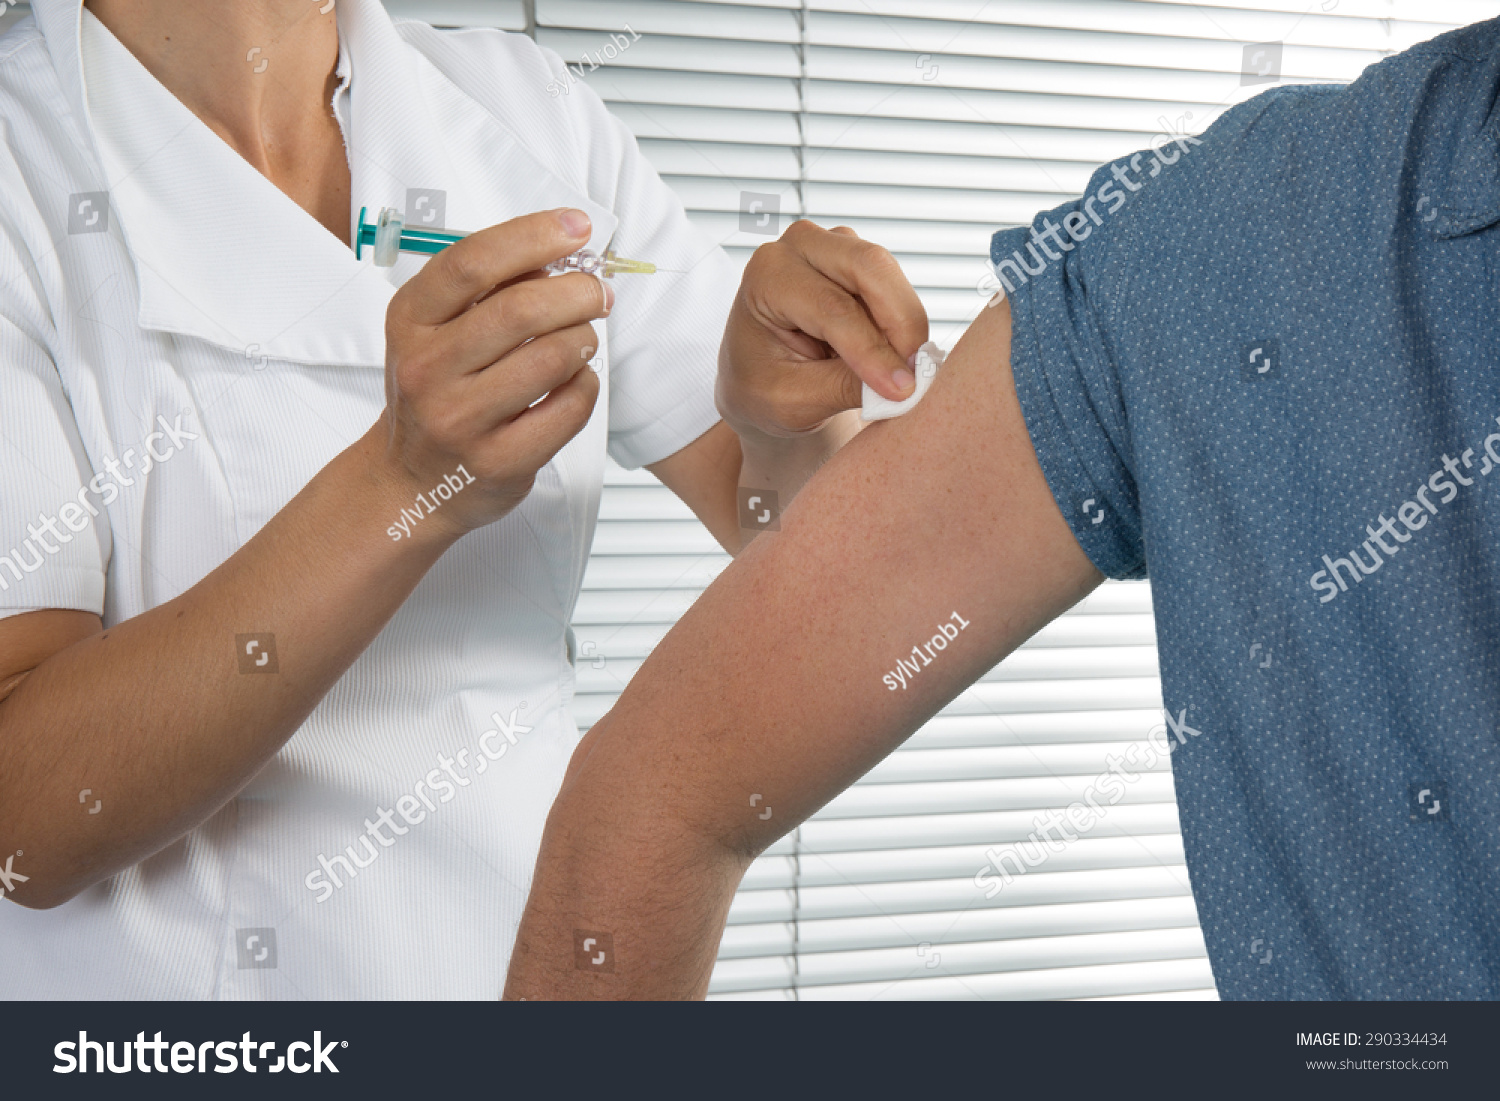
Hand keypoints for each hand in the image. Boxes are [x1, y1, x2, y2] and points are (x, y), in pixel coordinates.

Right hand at [373, 208, 609, 537]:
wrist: (410, 481)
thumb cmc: (436, 393)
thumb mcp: (436, 332)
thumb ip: (488, 291)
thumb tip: (559, 256)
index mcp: (410, 322)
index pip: (473, 262)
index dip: (533, 236)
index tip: (577, 227)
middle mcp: (427, 369)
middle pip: (520, 311)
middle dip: (576, 291)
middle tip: (597, 292)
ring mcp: (460, 420)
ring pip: (551, 359)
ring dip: (583, 339)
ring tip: (584, 338)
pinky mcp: (498, 460)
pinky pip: (567, 408)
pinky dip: (585, 386)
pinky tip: (575, 381)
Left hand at [716, 220, 927, 438]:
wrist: (757, 379)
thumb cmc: (762, 386)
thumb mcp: (795, 400)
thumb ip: (845, 387)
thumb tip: (903, 383)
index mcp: (767, 277)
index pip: (831, 307)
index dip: (872, 349)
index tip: (901, 389)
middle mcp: (797, 248)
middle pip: (868, 266)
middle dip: (901, 322)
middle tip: (916, 372)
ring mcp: (831, 247)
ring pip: (888, 274)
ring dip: (904, 324)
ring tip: (903, 371)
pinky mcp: (858, 260)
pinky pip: (894, 286)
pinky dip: (903, 322)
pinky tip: (895, 356)